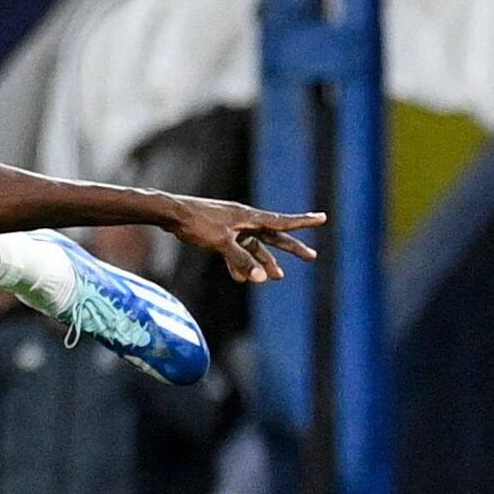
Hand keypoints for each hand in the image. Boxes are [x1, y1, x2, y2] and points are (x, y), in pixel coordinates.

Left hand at [157, 195, 325, 285]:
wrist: (171, 214)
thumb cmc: (197, 224)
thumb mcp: (221, 244)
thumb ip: (242, 261)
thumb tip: (261, 279)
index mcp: (249, 217)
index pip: (282, 221)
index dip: (303, 221)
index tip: (322, 218)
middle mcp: (244, 220)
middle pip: (273, 236)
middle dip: (291, 247)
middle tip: (312, 257)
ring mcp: (233, 226)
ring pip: (255, 247)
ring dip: (264, 262)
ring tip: (278, 277)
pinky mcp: (220, 233)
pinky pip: (237, 250)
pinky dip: (240, 263)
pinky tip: (240, 278)